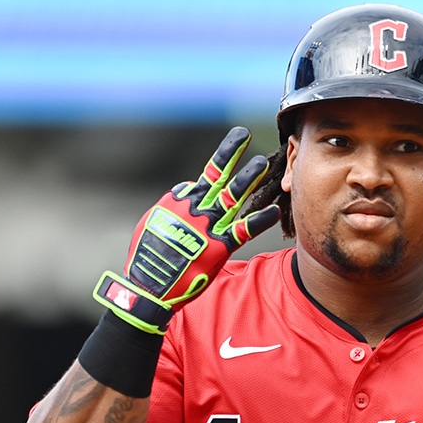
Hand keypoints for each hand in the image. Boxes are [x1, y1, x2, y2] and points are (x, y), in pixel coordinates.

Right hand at [93, 127, 280, 333]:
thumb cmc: (148, 256)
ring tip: (263, 162)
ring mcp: (208, 227)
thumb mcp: (153, 222)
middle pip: (217, 177)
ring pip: (232, 197)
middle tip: (245, 136)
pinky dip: (259, 220)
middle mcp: (195, 210)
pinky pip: (243, 230)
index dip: (217, 165)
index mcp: (179, 203)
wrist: (149, 286)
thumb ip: (172, 204)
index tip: (233, 148)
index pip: (202, 180)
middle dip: (232, 155)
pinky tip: (274, 211)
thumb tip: (186, 189)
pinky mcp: (219, 247)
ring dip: (248, 179)